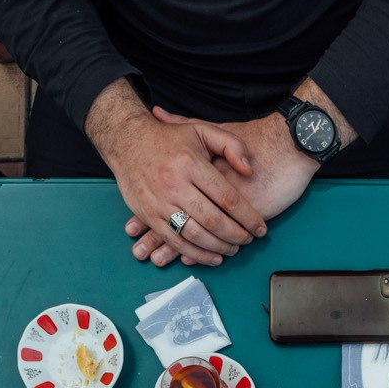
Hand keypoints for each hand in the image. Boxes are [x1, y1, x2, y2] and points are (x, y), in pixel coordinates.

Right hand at [86, 83, 266, 267]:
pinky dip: (196, 254)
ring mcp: (159, 203)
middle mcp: (174, 185)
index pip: (227, 198)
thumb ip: (231, 145)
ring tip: (234, 249)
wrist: (127, 141)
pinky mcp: (148, 216)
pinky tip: (212, 257)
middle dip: (236, 235)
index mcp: (191, 165)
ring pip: (195, 235)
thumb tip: (249, 170)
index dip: (248, 217)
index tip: (261, 227)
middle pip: (214, 220)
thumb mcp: (202, 130)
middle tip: (249, 240)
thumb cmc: (169, 138)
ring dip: (219, 247)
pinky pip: (175, 241)